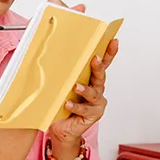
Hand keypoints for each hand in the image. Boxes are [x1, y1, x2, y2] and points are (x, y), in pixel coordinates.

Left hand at [44, 0, 118, 145]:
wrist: (60, 127)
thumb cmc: (59, 101)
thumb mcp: (57, 79)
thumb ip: (56, 61)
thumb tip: (46, 32)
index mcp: (90, 76)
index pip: (102, 60)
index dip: (109, 49)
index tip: (112, 38)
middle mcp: (97, 87)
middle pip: (101, 74)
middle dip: (98, 65)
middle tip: (94, 58)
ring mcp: (96, 102)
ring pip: (94, 92)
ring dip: (85, 88)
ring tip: (76, 86)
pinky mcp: (92, 114)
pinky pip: (84, 109)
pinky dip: (76, 105)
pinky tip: (67, 104)